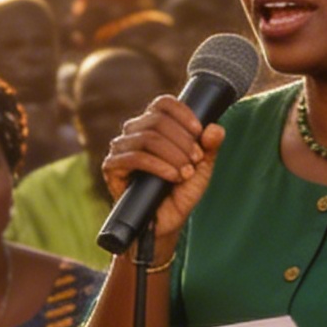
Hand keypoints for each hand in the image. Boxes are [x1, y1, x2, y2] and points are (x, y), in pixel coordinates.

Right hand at [99, 95, 225, 243]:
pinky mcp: (111, 166)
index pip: (163, 104)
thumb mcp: (201, 168)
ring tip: (186, 173)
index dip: (183, 114)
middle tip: (196, 160)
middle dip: (182, 140)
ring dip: (173, 154)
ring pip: (148, 138)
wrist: (165, 223)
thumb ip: (210, 147)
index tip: (199, 133)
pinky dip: (159, 166)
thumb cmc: (180, 192)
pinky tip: (172, 176)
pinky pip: (135, 157)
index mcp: (153, 125)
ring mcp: (120, 148)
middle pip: (157, 120)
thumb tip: (215, 128)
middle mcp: (134, 132)